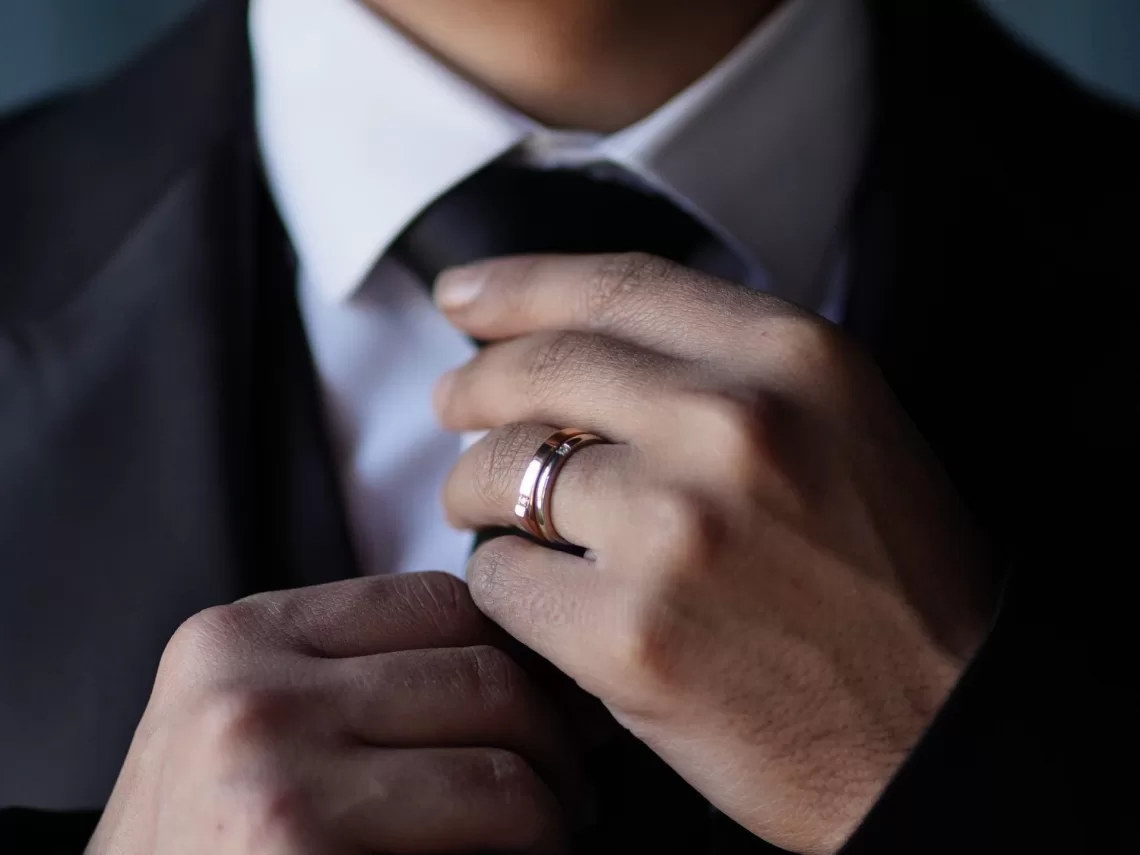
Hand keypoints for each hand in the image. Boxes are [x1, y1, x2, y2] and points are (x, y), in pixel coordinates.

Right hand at [87, 573, 578, 854]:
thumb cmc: (209, 854)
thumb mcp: (247, 735)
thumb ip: (347, 678)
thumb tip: (512, 659)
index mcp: (237, 637)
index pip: (436, 601)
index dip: (513, 652)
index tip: (549, 704)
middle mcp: (247, 686)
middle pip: (478, 665)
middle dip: (551, 727)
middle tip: (571, 781)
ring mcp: (273, 765)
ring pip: (499, 741)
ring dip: (552, 795)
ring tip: (552, 828)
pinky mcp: (306, 843)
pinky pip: (491, 813)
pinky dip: (535, 842)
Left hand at [432, 253, 994, 854]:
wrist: (943, 733)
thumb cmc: (893, 583)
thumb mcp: (842, 427)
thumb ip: (723, 369)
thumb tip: (576, 344)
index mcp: (795, 360)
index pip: (616, 287)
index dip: (520, 284)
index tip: (464, 296)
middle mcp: (732, 425)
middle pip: (539, 371)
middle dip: (473, 387)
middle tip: (451, 405)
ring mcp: (675, 530)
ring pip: (500, 472)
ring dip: (478, 492)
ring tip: (488, 512)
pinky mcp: (628, 635)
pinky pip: (500, 580)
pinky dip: (503, 585)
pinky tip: (537, 597)